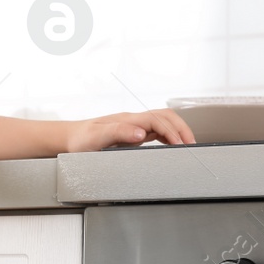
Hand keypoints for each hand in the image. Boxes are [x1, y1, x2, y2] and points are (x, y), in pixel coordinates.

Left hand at [66, 109, 195, 150]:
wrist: (70, 139)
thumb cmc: (81, 140)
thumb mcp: (97, 138)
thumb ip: (119, 133)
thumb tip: (141, 134)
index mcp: (128, 120)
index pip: (158, 120)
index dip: (172, 131)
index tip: (181, 145)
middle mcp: (133, 121)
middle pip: (166, 117)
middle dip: (182, 129)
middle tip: (192, 145)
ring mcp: (134, 126)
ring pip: (164, 122)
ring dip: (178, 131)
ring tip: (187, 146)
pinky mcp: (133, 133)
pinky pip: (157, 131)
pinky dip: (170, 136)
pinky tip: (173, 145)